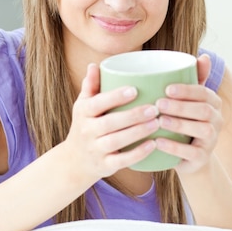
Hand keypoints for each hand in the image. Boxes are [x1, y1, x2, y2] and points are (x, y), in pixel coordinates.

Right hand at [64, 63, 158, 179]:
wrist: (74, 161)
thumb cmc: (85, 125)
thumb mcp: (83, 105)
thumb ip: (91, 86)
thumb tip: (95, 65)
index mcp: (83, 112)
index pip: (97, 103)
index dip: (114, 97)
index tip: (135, 89)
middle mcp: (86, 131)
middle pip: (109, 123)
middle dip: (133, 115)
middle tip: (155, 108)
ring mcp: (95, 149)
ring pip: (116, 141)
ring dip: (138, 132)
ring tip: (157, 122)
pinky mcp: (105, 166)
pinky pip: (122, 160)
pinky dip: (138, 154)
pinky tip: (153, 144)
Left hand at [154, 54, 222, 173]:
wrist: (190, 158)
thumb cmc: (185, 121)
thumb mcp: (189, 101)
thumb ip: (194, 79)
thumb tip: (205, 56)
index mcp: (213, 103)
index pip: (203, 92)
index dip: (187, 90)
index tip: (167, 88)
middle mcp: (216, 120)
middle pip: (203, 110)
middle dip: (181, 106)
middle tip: (159, 103)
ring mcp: (211, 140)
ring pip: (201, 130)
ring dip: (179, 124)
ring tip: (159, 121)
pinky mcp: (202, 158)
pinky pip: (192, 152)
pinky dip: (174, 147)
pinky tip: (158, 142)